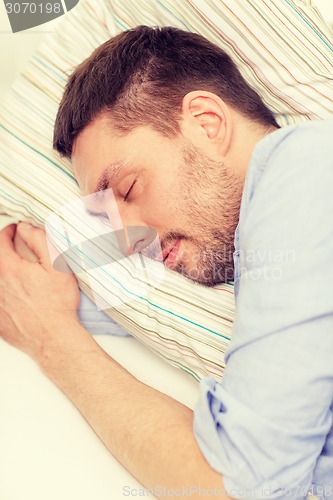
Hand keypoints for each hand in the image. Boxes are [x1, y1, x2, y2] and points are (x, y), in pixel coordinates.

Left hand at [0, 223, 80, 363]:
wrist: (54, 338)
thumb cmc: (58, 303)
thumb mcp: (57, 265)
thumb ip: (40, 240)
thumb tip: (26, 228)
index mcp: (10, 269)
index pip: (1, 242)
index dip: (8, 232)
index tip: (15, 231)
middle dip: (6, 253)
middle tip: (16, 250)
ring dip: (6, 274)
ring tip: (19, 274)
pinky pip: (0, 302)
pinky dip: (6, 296)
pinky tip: (18, 297)